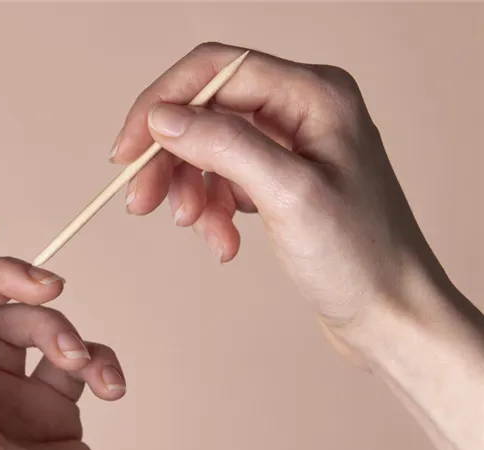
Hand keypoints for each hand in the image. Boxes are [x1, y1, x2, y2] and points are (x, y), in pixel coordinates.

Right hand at [111, 42, 483, 449]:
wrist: (388, 313)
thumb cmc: (361, 256)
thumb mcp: (288, 195)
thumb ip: (224, 145)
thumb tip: (163, 117)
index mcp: (315, 94)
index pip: (215, 70)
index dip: (162, 104)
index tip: (127, 152)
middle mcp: (301, 109)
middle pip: (206, 111)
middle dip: (170, 158)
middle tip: (142, 202)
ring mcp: (290, 144)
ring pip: (209, 148)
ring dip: (191, 191)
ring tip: (200, 231)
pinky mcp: (279, 178)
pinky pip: (223, 179)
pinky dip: (212, 210)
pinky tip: (224, 242)